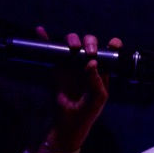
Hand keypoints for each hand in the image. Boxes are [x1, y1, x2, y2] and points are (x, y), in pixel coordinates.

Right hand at [38, 27, 122, 151]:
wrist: (69, 121)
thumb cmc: (88, 110)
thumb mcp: (98, 97)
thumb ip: (97, 81)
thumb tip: (92, 62)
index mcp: (102, 69)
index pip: (109, 52)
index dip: (113, 45)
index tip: (113, 44)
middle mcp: (87, 62)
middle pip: (89, 43)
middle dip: (90, 42)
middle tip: (89, 52)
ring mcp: (71, 63)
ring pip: (72, 43)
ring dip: (73, 39)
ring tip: (74, 48)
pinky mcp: (57, 66)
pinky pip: (52, 50)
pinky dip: (45, 39)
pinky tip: (41, 31)